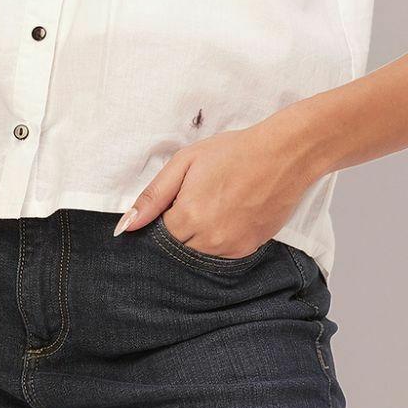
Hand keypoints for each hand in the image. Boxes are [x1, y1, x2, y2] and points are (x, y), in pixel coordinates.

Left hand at [114, 111, 316, 255]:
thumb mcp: (185, 162)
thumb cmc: (232, 152)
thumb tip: (125, 226)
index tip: (178, 199)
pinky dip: (219, 240)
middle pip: (178, 246)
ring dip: (199, 236)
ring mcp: (230, 248)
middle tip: (199, 200)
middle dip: (180, 228)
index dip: (165, 216)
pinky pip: (222, 255)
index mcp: (187, 216)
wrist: (283, 155)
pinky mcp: (248, 249)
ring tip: (216, 205)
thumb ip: (153, 196)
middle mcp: (208, 239)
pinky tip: (229, 214)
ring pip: (199, 253)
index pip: (159, 234)